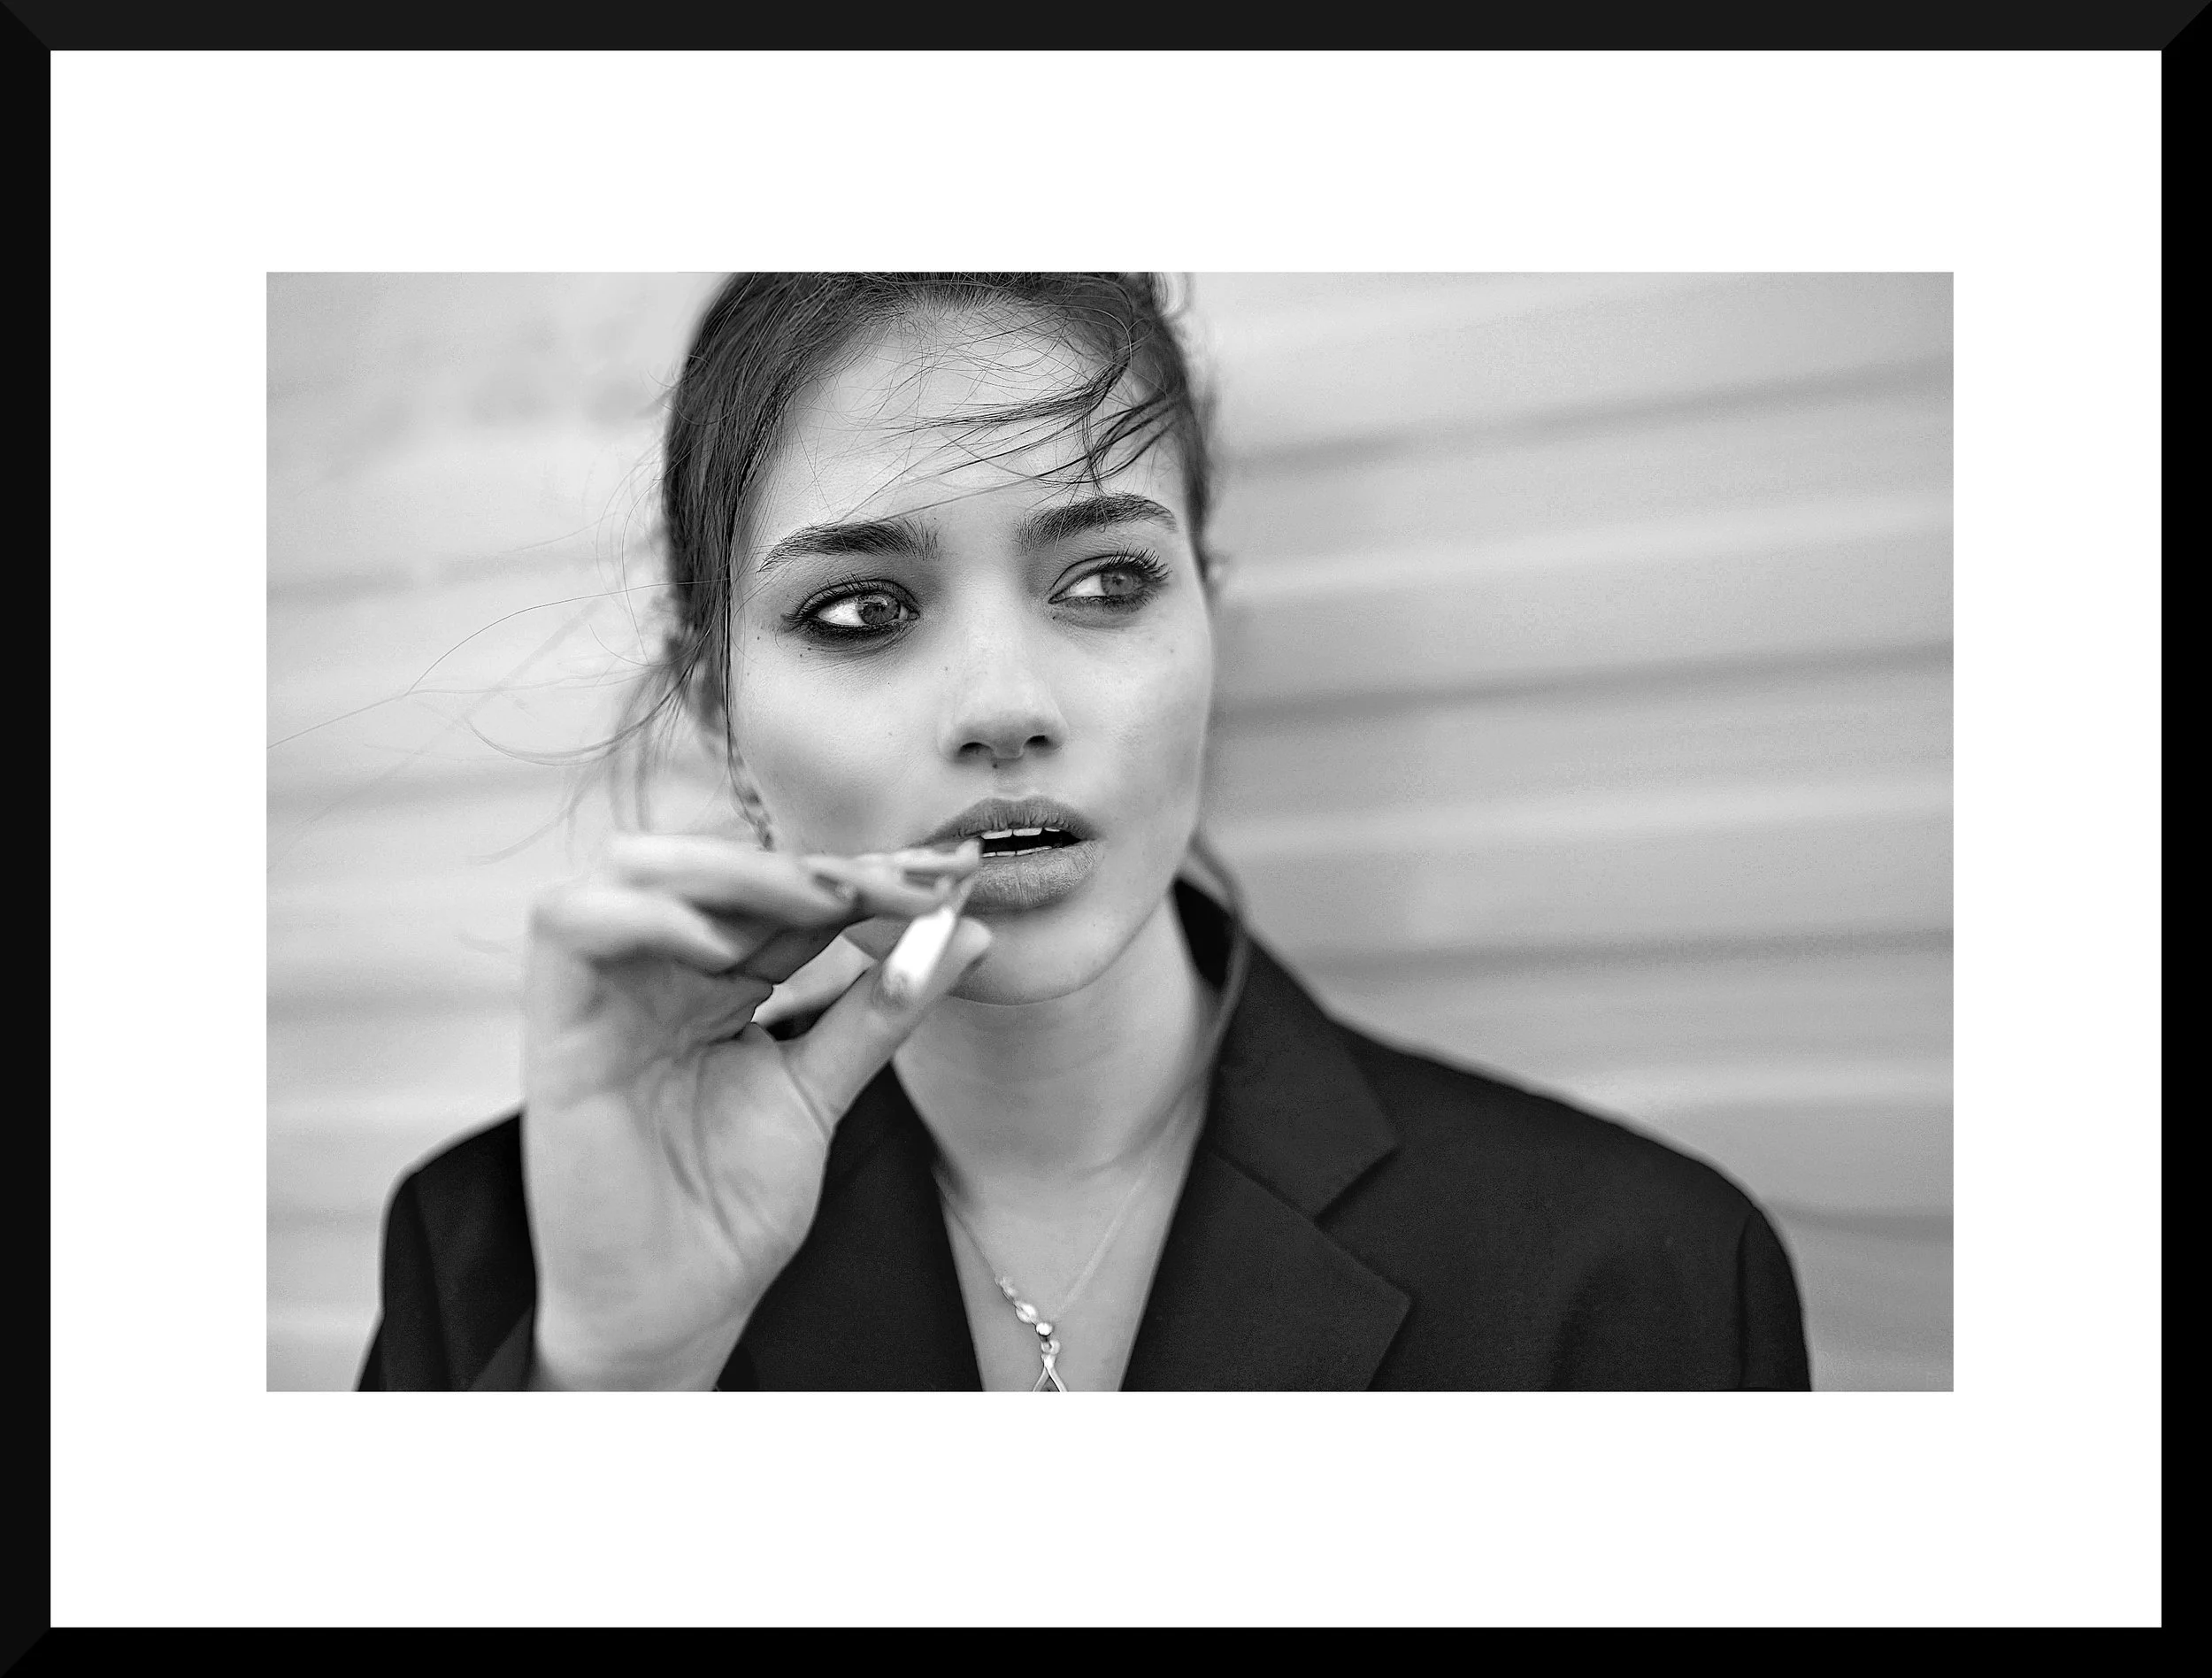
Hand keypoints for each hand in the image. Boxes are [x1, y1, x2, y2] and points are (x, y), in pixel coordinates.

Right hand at [519, 834, 987, 1388]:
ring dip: (740, 872)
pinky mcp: (556, 1027)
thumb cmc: (729, 1210)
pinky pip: (569, 927)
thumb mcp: (822, 1091)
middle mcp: (659, 969)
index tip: (952, 876)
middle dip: (819, 863)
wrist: (673, 1311)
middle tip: (908, 882)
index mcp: (719, 977)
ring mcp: (605, 992)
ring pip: (642, 868)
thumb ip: (884, 1008)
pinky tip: (722, 946)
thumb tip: (971, 930)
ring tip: (830, 899)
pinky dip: (645, 917)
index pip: (789, 893)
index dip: (869, 876)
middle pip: (725, 866)